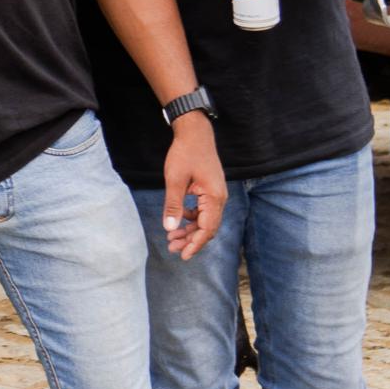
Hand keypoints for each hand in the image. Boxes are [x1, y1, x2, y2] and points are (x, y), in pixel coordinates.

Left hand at [160, 116, 225, 259]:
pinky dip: (192, 218)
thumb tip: (169, 227)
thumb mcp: (174, 180)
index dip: (195, 244)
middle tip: (172, 248)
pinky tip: (179, 220)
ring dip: (190, 230)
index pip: (207, 229)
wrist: (194, 132)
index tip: (183, 255)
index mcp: (214, 197)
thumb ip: (174, 205)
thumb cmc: (185, 153)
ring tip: (172, 237)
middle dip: (190, 240)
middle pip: (207, 228)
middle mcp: (220, 198)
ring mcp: (216, 194)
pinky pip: (204, 211)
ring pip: (205, 220)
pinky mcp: (211, 190)